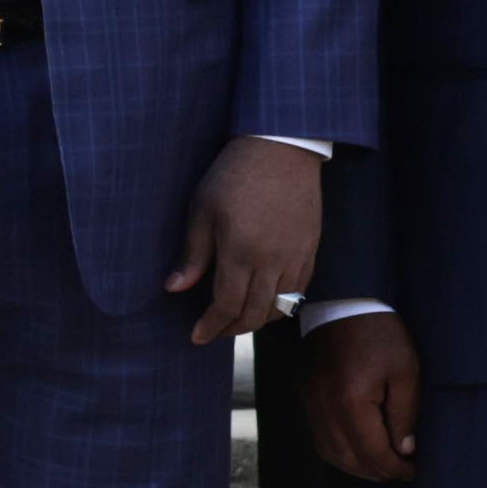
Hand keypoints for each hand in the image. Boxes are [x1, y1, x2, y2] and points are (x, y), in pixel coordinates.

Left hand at [168, 135, 326, 346]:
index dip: (210, 326)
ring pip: (281, 307)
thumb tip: (174, 288)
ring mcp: (297, 257)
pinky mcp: (311, 250)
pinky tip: (265, 301)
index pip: (227, 305)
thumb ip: (193, 255)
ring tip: (236, 320)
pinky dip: (283, 304)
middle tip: (213, 332)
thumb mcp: (201, 211)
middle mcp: (273, 261)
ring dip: (258, 320)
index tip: (195, 336)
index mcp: (241, 252)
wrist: (281, 151)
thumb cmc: (233, 176)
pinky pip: (300, 290)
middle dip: (232, 329)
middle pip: (256, 314)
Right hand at [301, 309, 419, 484]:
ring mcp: (311, 404)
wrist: (342, 305)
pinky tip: (358, 450)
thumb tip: (405, 450)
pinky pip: (320, 438)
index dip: (396, 468)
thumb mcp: (405, 371)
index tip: (415, 470)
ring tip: (382, 465)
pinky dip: (340, 452)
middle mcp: (324, 408)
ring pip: (331, 453)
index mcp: (350, 401)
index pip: (372, 452)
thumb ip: (405, 414)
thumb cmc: (380, 334)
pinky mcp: (307, 398)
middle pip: (348, 459)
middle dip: (378, 472)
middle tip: (402, 472)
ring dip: (357, 466)